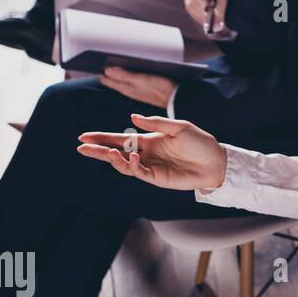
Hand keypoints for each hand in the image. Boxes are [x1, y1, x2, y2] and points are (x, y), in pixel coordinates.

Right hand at [77, 112, 227, 189]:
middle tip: (81, 148)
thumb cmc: (200, 142)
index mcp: (149, 139)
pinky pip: (139, 172)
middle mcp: (146, 153)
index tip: (84, 136)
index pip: (120, 138)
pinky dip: (132, 166)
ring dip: (114, 159)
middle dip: (98, 150)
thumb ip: (156, 123)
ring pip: (123, 165)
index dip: (102, 138)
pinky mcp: (157, 178)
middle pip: (116, 153)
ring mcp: (150, 167)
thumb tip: (132, 118)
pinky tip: (131, 157)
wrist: (216, 162)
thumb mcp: (179, 128)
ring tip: (109, 153)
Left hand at [97, 66, 174, 108]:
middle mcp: (131, 91)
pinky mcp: (147, 92)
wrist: (177, 99)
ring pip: (124, 84)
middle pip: (116, 83)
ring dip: (118, 78)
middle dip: (109, 77)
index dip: (104, 74)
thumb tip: (107, 71)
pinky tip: (130, 79)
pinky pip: (133, 85)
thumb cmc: (160, 88)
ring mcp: (139, 92)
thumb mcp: (141, 79)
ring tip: (113, 73)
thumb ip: (124, 75)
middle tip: (102, 70)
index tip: (96, 67)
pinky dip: (128, 80)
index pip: (110, 81)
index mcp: (128, 88)